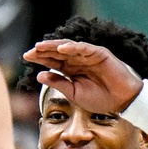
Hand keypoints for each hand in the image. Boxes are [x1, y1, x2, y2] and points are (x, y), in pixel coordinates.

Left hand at [23, 40, 143, 115]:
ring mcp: (88, 55)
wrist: (122, 101)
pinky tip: (61, 49)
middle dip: (42, 51)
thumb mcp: (74, 93)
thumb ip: (58, 83)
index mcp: (71, 69)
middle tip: (29, 52)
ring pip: (68, 47)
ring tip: (40, 47)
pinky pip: (84, 48)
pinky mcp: (100, 53)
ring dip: (54, 46)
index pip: (52, 60)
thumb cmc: (100, 98)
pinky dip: (73, 47)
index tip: (25, 57)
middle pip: (57, 52)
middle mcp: (78, 60)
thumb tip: (39, 75)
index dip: (39, 58)